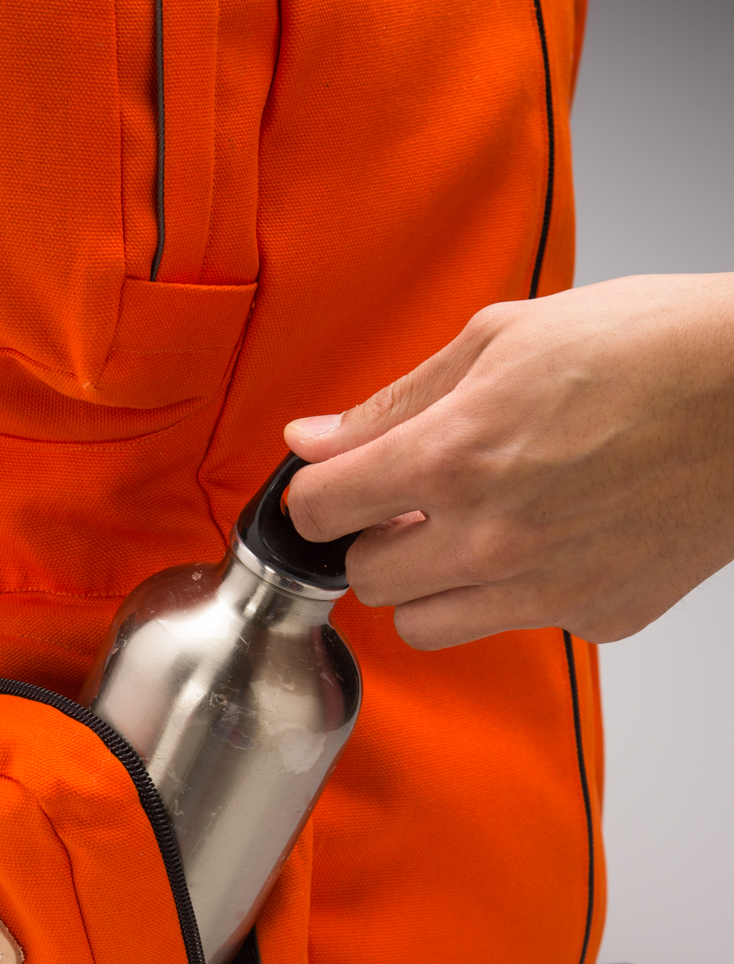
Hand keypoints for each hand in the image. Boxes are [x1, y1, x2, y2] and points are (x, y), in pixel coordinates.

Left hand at [283, 274, 733, 648]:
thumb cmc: (649, 348)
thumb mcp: (502, 338)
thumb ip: (394, 403)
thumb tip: (313, 439)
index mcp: (452, 458)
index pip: (319, 511)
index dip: (315, 495)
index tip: (331, 489)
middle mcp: (491, 539)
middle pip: (366, 581)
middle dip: (374, 540)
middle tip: (411, 505)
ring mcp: (546, 591)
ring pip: (426, 626)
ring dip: (429, 584)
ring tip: (472, 530)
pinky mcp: (597, 618)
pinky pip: (518, 626)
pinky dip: (518, 594)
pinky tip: (555, 538)